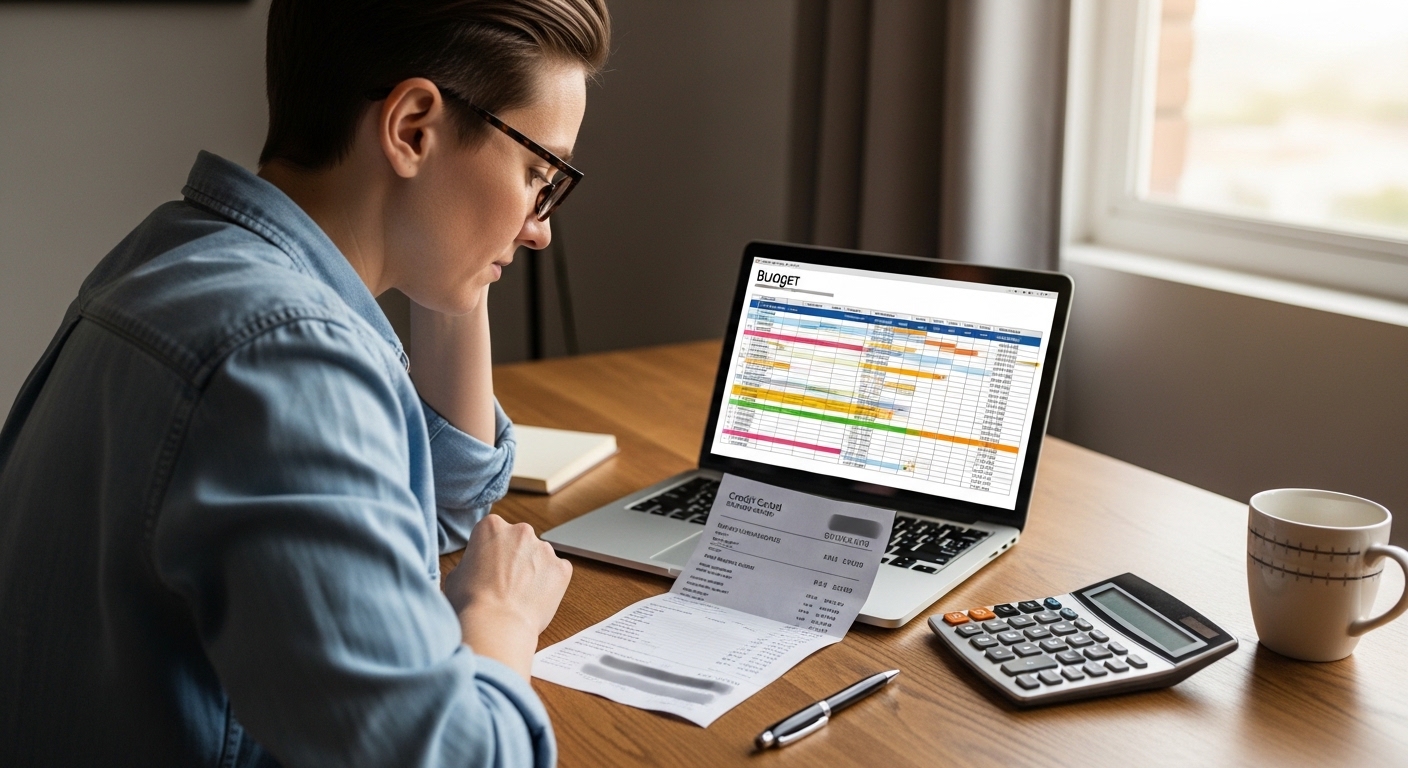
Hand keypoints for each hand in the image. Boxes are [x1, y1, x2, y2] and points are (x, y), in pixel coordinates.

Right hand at [443, 514, 571, 679]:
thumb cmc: (470, 602)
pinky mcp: (562, 568)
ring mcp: (544, 549)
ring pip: (540, 556)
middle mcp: (521, 531)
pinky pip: (557, 572)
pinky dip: (550, 584)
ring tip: (519, 595)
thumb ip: (471, 562)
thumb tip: (478, 568)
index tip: (488, 568)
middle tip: (504, 583)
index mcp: (491, 526)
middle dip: (514, 558)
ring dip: (533, 570)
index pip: (493, 532)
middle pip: (519, 541)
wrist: (495, 625)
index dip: (490, 553)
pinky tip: (535, 599)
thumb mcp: (455, 574)